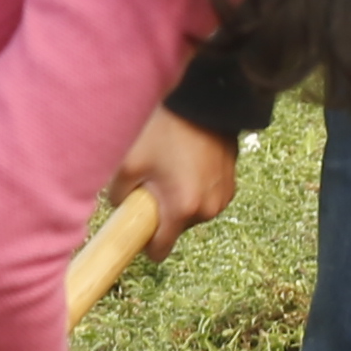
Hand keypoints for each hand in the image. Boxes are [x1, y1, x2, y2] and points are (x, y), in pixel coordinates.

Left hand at [111, 109, 235, 241]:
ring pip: (193, 211)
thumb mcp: (129, 162)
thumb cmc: (164, 130)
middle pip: (176, 228)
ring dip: (181, 198)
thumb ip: (118, 196)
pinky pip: (207, 195)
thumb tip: (122, 206)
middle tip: (153, 182)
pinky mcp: (232, 180)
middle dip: (163, 212)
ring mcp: (223, 195)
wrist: (203, 100)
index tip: (136, 226)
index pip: (160, 250)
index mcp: (182, 209)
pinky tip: (187, 160)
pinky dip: (196, 186)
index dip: (144, 242)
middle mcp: (207, 209)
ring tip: (171, 167)